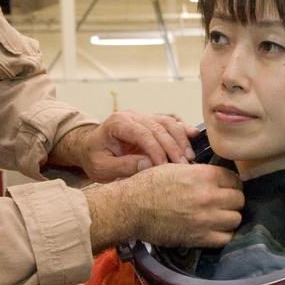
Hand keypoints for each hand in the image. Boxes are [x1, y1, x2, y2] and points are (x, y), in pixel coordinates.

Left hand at [51, 111, 196, 182]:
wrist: (90, 149)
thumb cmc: (94, 158)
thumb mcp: (102, 168)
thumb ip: (123, 166)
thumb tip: (148, 165)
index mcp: (117, 123)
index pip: (142, 133)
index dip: (156, 150)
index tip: (165, 166)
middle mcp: (131, 116)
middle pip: (158, 127)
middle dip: (173, 147)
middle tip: (183, 166)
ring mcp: (142, 117)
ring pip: (167, 122)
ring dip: (181, 139)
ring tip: (189, 157)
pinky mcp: (150, 122)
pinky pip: (169, 122)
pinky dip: (182, 130)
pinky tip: (193, 137)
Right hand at [86, 163, 243, 251]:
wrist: (131, 209)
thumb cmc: (148, 186)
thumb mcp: (175, 168)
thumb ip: (199, 173)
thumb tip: (215, 178)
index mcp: (204, 176)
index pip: (234, 179)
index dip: (230, 183)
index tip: (225, 187)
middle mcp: (209, 196)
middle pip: (239, 199)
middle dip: (232, 200)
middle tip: (222, 203)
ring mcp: (206, 219)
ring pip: (236, 219)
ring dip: (229, 218)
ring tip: (219, 217)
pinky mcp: (200, 237)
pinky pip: (226, 238)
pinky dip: (223, 235)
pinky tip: (214, 230)